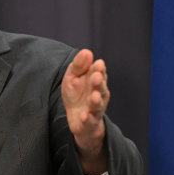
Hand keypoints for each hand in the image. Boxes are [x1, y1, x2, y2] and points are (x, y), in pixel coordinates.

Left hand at [61, 49, 108, 174]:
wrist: (78, 118)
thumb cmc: (76, 93)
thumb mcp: (73, 77)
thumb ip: (78, 66)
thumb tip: (87, 52)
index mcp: (95, 81)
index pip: (99, 73)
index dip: (99, 70)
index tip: (98, 64)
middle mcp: (98, 94)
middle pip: (101, 89)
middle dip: (99, 83)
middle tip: (97, 77)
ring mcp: (94, 109)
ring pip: (98, 105)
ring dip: (96, 101)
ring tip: (94, 97)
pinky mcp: (88, 122)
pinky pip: (89, 121)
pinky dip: (87, 119)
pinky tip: (84, 116)